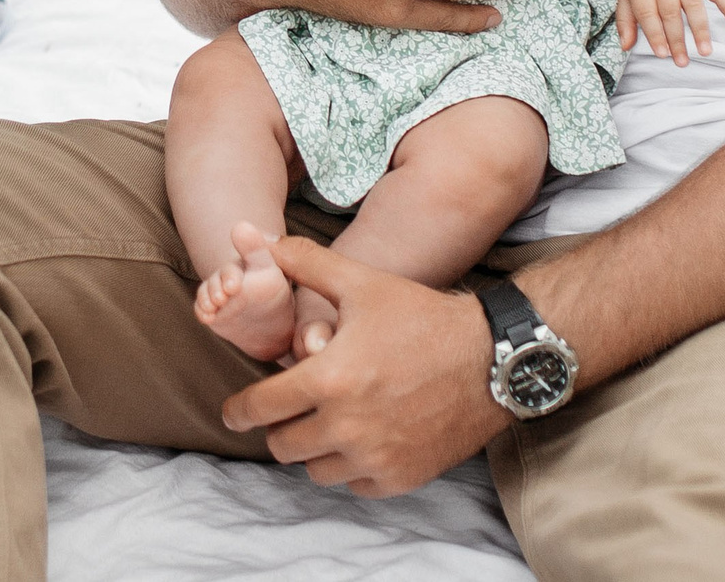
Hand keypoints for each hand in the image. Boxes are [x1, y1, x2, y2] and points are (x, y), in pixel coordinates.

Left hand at [219, 238, 511, 496]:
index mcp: (328, 380)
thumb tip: (260, 240)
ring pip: (315, 470)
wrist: (491, 359)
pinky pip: (354, 484)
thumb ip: (305, 263)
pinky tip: (361, 438)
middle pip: (282, 445)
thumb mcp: (362, 282)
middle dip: (280, 425)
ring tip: (328, 421)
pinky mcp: (401, 478)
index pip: (259, 408)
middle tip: (291, 408)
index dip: (239, 410)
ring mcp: (375, 458)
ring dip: (313, 448)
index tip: (234, 412)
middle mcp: (347, 427)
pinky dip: (350, 466)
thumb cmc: (423, 318)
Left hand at [616, 0, 724, 65]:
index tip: (662, 55)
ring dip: (701, 29)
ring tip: (705, 51)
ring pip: (694, 5)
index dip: (655, 35)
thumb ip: (625, 19)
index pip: (647, 14)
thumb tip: (625, 46)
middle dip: (677, 40)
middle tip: (682, 62)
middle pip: (671, 13)